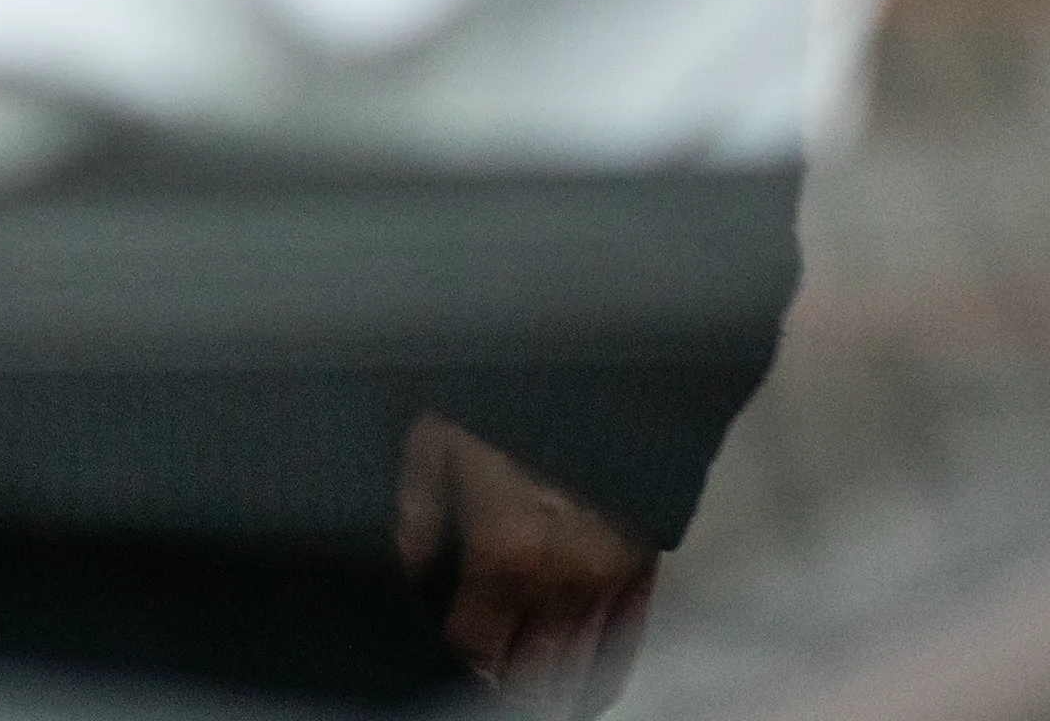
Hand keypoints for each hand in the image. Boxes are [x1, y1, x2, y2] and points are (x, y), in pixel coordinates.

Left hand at [394, 414, 660, 715]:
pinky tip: (581, 691)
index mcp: (505, 549)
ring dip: (551, 691)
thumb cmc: (505, 393)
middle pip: (531, 672)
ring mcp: (610, 575)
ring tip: (528, 702)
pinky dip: (600, 672)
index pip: (475, 648)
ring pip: (578, 667)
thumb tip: (404, 566)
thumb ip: (414, 510)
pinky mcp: (645, 564)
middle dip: (505, 687)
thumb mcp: (434, 436)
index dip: (458, 668)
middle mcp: (562, 575)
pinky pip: (625, 642)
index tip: (444, 670)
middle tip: (485, 690)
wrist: (598, 362)